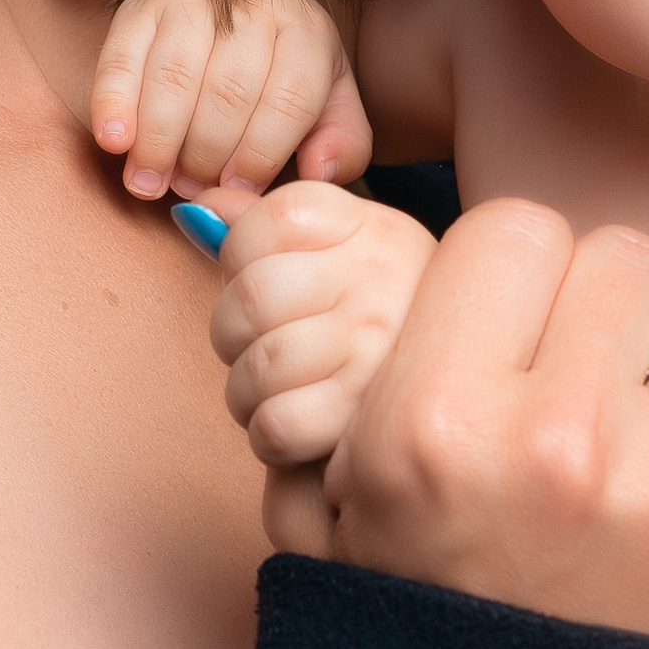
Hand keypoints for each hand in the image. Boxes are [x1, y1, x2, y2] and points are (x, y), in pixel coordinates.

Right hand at [91, 0, 369, 199]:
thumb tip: (320, 174)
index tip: (238, 190)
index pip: (290, 97)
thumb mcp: (331, 101)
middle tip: (192, 190)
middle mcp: (252, 3)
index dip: (262, 153)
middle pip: (229, 90)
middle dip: (207, 153)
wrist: (238, 3)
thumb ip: (342, 141)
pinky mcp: (141, 3)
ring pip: (175, 75)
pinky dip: (113, 102)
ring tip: (150, 183)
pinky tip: (115, 143)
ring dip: (159, 139)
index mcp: (306, 30)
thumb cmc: (283, 70)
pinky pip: (122, 55)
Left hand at [207, 184, 440, 477]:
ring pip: (259, 367)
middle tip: (259, 350)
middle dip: (233, 336)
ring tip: (276, 391)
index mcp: (370, 224)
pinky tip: (294, 425)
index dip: (239, 262)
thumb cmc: (375, 318)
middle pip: (250, 298)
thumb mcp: (335, 252)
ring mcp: (380, 344)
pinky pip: (277, 425)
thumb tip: (194, 212)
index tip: (264, 285)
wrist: (454, 392)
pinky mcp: (369, 416)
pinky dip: (268, 435)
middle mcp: (384, 274)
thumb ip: (260, 225)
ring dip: (247, 393)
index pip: (263, 223)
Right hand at [304, 198, 648, 648]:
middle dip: (608, 307)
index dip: (517, 272)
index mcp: (430, 429)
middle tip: (598, 380)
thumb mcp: (329, 534)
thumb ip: (327, 403)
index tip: (522, 330)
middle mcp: (555, 446)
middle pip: (621, 256)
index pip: (509, 231)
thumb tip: (356, 280)